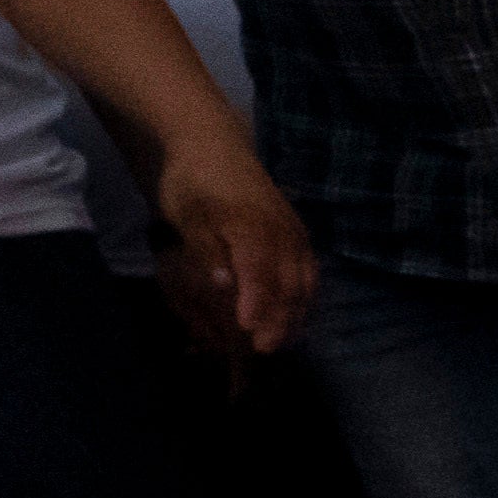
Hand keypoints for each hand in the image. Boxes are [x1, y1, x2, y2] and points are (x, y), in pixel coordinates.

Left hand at [152, 132, 320, 362]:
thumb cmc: (191, 184)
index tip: (249, 331)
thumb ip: (208, 252)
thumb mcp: (189, 217)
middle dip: (279, 318)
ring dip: (295, 312)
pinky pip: (308, 268)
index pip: (260, 272)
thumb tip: (225, 287)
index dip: (257, 303)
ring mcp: (293, 230)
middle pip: (288, 281)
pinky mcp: (296, 232)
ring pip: (304, 279)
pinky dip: (304, 295)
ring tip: (281, 341)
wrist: (209, 147)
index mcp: (252, 226)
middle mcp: (281, 230)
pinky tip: (295, 314)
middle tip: (265, 350)